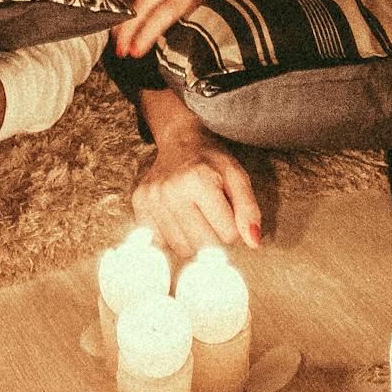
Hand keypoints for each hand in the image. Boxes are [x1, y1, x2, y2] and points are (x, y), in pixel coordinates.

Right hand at [132, 128, 262, 257]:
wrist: (180, 141)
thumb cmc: (212, 161)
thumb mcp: (237, 176)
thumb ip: (248, 209)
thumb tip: (253, 243)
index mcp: (199, 180)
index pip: (228, 235)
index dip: (233, 227)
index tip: (227, 210)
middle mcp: (171, 190)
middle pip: (204, 247)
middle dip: (215, 238)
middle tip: (213, 216)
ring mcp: (152, 198)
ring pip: (183, 250)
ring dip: (194, 241)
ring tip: (195, 216)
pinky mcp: (139, 204)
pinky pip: (161, 244)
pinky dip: (174, 239)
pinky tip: (178, 219)